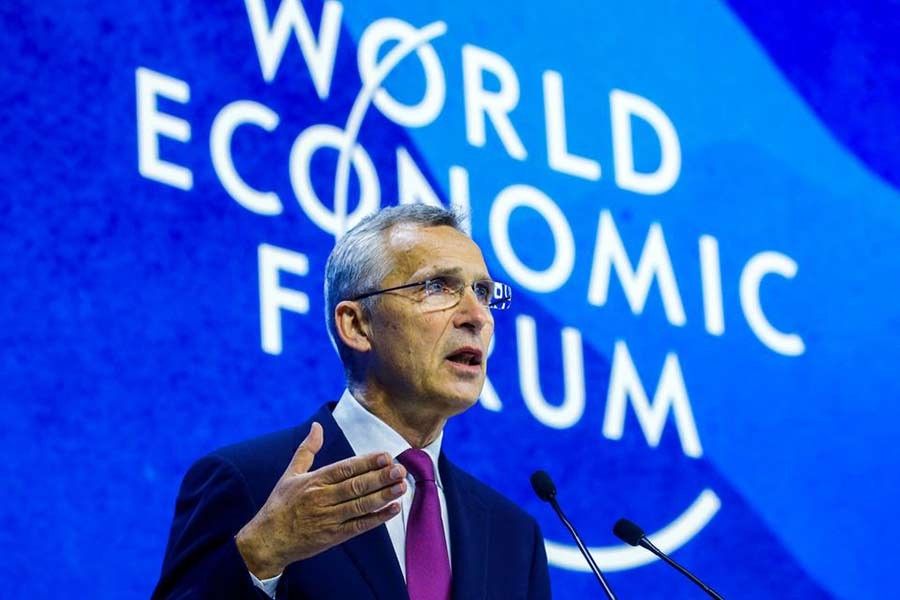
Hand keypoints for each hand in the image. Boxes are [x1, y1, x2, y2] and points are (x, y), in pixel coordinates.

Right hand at [235, 422, 406, 577]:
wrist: (267, 541)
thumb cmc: (280, 505)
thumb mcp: (290, 474)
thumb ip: (307, 450)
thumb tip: (317, 426)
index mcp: (314, 481)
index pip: (345, 469)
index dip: (366, 462)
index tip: (385, 456)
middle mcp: (321, 499)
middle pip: (356, 486)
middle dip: (380, 477)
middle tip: (400, 469)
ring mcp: (328, 519)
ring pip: (360, 505)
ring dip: (383, 496)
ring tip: (401, 486)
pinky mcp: (333, 536)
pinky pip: (358, 526)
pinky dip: (377, 518)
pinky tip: (393, 509)